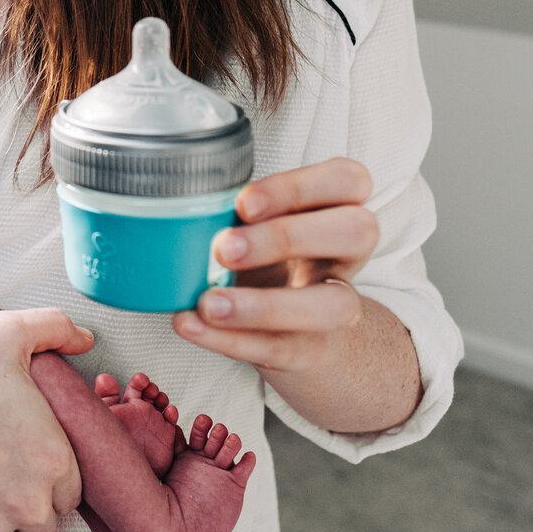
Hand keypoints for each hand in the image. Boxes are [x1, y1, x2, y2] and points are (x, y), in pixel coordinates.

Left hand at [173, 156, 377, 372]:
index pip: (348, 180)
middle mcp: (348, 255)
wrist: (303, 336)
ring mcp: (338, 307)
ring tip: (208, 302)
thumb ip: (235, 217)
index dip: (299, 187)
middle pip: (357, 231)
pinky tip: (192, 325)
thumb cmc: (272, 263)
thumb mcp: (260, 228)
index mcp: (336, 210)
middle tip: (223, 249)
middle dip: (286, 236)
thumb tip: (175, 211)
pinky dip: (230, 339)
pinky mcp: (314, 351)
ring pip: (332, 305)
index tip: (243, 203)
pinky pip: (282, 348)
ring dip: (264, 305)